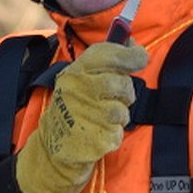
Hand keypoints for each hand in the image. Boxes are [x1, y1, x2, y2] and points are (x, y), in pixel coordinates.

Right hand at [14, 39, 146, 192]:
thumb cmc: (72, 109)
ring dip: (120, 116)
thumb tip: (131, 43)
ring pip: (121, 111)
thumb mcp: (79, 80)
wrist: (51, 150)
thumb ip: (104, 62)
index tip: (140, 57)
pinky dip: (113, 135)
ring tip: (104, 118)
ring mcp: (83, 117)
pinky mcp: (91, 141)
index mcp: (74, 73)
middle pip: (119, 84)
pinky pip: (117, 134)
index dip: (129, 54)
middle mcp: (76, 91)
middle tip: (121, 97)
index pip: (107, 54)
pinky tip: (99, 134)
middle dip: (126, 92)